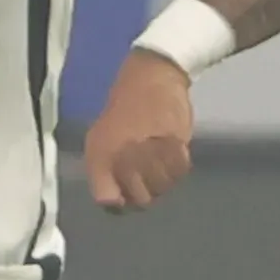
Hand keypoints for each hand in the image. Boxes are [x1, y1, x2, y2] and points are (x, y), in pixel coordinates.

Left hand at [83, 52, 195, 213]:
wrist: (151, 77)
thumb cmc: (124, 110)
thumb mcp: (100, 138)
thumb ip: (103, 172)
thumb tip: (116, 203)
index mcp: (100, 155)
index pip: (107, 199)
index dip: (118, 202)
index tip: (124, 194)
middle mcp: (123, 157)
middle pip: (139, 199)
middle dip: (143, 193)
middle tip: (146, 177)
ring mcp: (150, 152)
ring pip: (161, 189)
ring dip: (162, 182)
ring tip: (160, 164)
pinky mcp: (175, 145)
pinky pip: (179, 174)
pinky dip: (177, 170)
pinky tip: (172, 156)